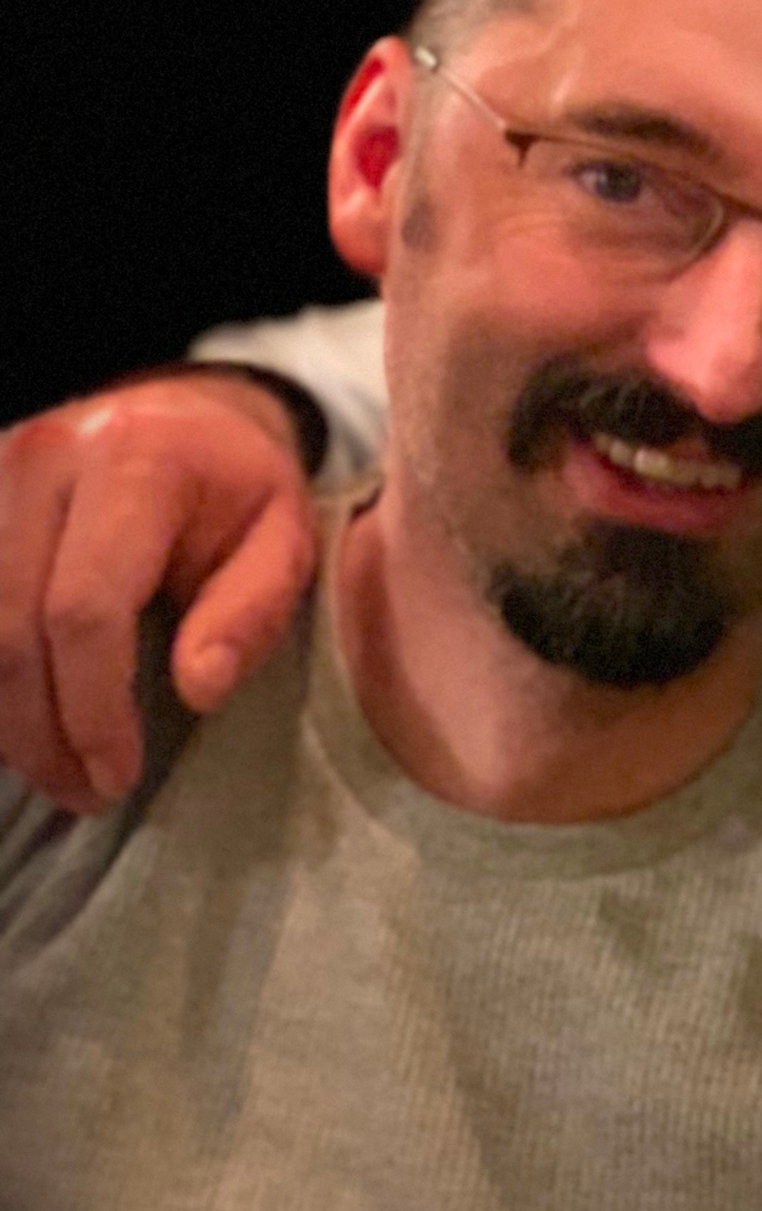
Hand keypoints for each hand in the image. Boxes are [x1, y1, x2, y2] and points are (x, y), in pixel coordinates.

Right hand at [0, 372, 317, 811]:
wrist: (182, 417)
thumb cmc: (239, 489)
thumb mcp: (284, 538)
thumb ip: (252, 610)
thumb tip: (198, 690)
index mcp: (134, 459)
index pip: (84, 608)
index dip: (93, 708)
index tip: (119, 774)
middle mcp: (41, 459)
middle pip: (8, 626)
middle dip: (42, 731)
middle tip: (87, 792)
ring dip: (5, 719)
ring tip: (58, 773)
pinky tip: (24, 727)